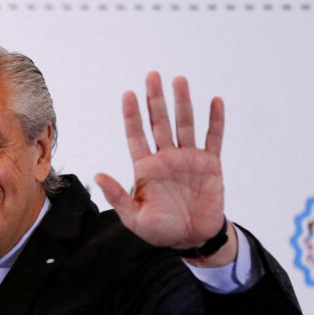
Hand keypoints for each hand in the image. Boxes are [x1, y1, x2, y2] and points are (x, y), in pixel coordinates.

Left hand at [94, 72, 232, 262]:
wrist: (190, 239)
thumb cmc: (159, 230)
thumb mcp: (134, 217)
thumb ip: (118, 196)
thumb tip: (98, 175)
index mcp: (145, 168)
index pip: (136, 135)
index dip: (132, 115)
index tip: (128, 93)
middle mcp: (165, 158)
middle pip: (159, 123)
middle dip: (155, 100)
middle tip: (152, 75)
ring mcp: (188, 159)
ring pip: (184, 125)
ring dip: (182, 103)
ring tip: (179, 80)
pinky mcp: (210, 164)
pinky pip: (213, 138)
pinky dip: (215, 121)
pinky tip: (214, 101)